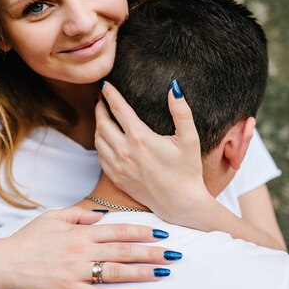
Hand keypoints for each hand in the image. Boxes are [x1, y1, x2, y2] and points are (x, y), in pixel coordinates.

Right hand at [0, 206, 177, 288]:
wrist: (2, 263)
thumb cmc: (28, 240)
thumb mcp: (52, 217)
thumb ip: (78, 214)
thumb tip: (101, 216)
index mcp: (81, 231)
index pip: (119, 230)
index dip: (143, 231)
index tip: (162, 234)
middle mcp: (82, 250)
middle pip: (124, 250)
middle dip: (152, 252)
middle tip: (174, 255)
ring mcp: (77, 272)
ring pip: (117, 272)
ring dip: (142, 273)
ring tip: (163, 273)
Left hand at [94, 81, 210, 223]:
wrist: (180, 203)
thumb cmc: (187, 170)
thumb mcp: (189, 138)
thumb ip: (181, 111)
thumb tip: (174, 87)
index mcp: (140, 138)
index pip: (118, 108)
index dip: (110, 93)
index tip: (105, 84)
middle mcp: (124, 151)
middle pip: (102, 122)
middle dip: (100, 106)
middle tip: (101, 97)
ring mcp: (117, 166)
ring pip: (98, 139)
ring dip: (98, 124)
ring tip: (102, 115)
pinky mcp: (116, 178)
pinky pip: (100, 156)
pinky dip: (99, 143)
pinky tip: (105, 138)